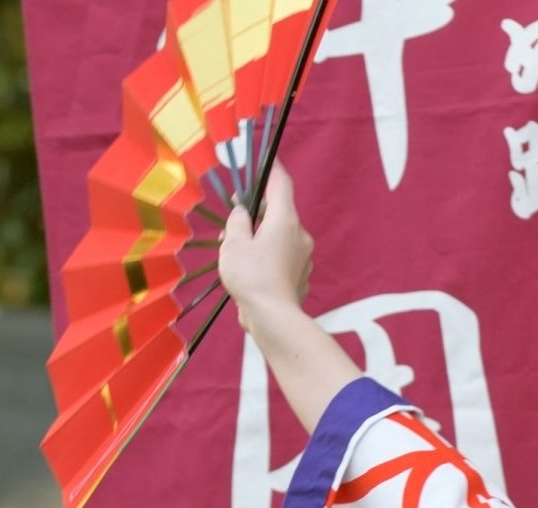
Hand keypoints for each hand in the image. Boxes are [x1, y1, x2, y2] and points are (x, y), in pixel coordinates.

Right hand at [217, 159, 313, 332]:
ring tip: (236, 252)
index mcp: (285, 220)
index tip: (264, 158)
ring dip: (259, 237)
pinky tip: (251, 271)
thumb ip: (237, 221)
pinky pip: (282, 257)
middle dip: (255, 212)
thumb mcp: (233, 242)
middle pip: (278, 211)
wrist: (274, 320)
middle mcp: (300, 235)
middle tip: (233, 221)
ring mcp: (304, 257)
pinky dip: (267, 256)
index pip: (282, 183)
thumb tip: (243, 214)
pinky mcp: (301, 276)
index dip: (272, 167)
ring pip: (279, 236)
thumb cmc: (252, 277)